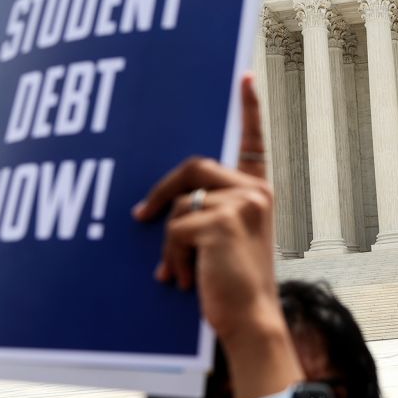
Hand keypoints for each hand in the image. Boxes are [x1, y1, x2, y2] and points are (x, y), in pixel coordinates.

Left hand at [132, 74, 279, 346]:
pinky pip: (175, 228)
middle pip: (193, 167)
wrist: (249, 320)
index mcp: (257, 192)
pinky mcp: (224, 221)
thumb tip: (158, 205)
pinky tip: (183, 280)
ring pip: (180, 203)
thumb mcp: (223, 241)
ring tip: (177, 272)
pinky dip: (171, 258)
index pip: (253, 141)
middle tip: (140, 218)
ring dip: (168, 242)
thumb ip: (207, 211)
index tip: (244, 77)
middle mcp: (255, 191)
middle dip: (160, 193)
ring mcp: (242, 203)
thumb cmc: (231, 285)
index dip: (249, 108)